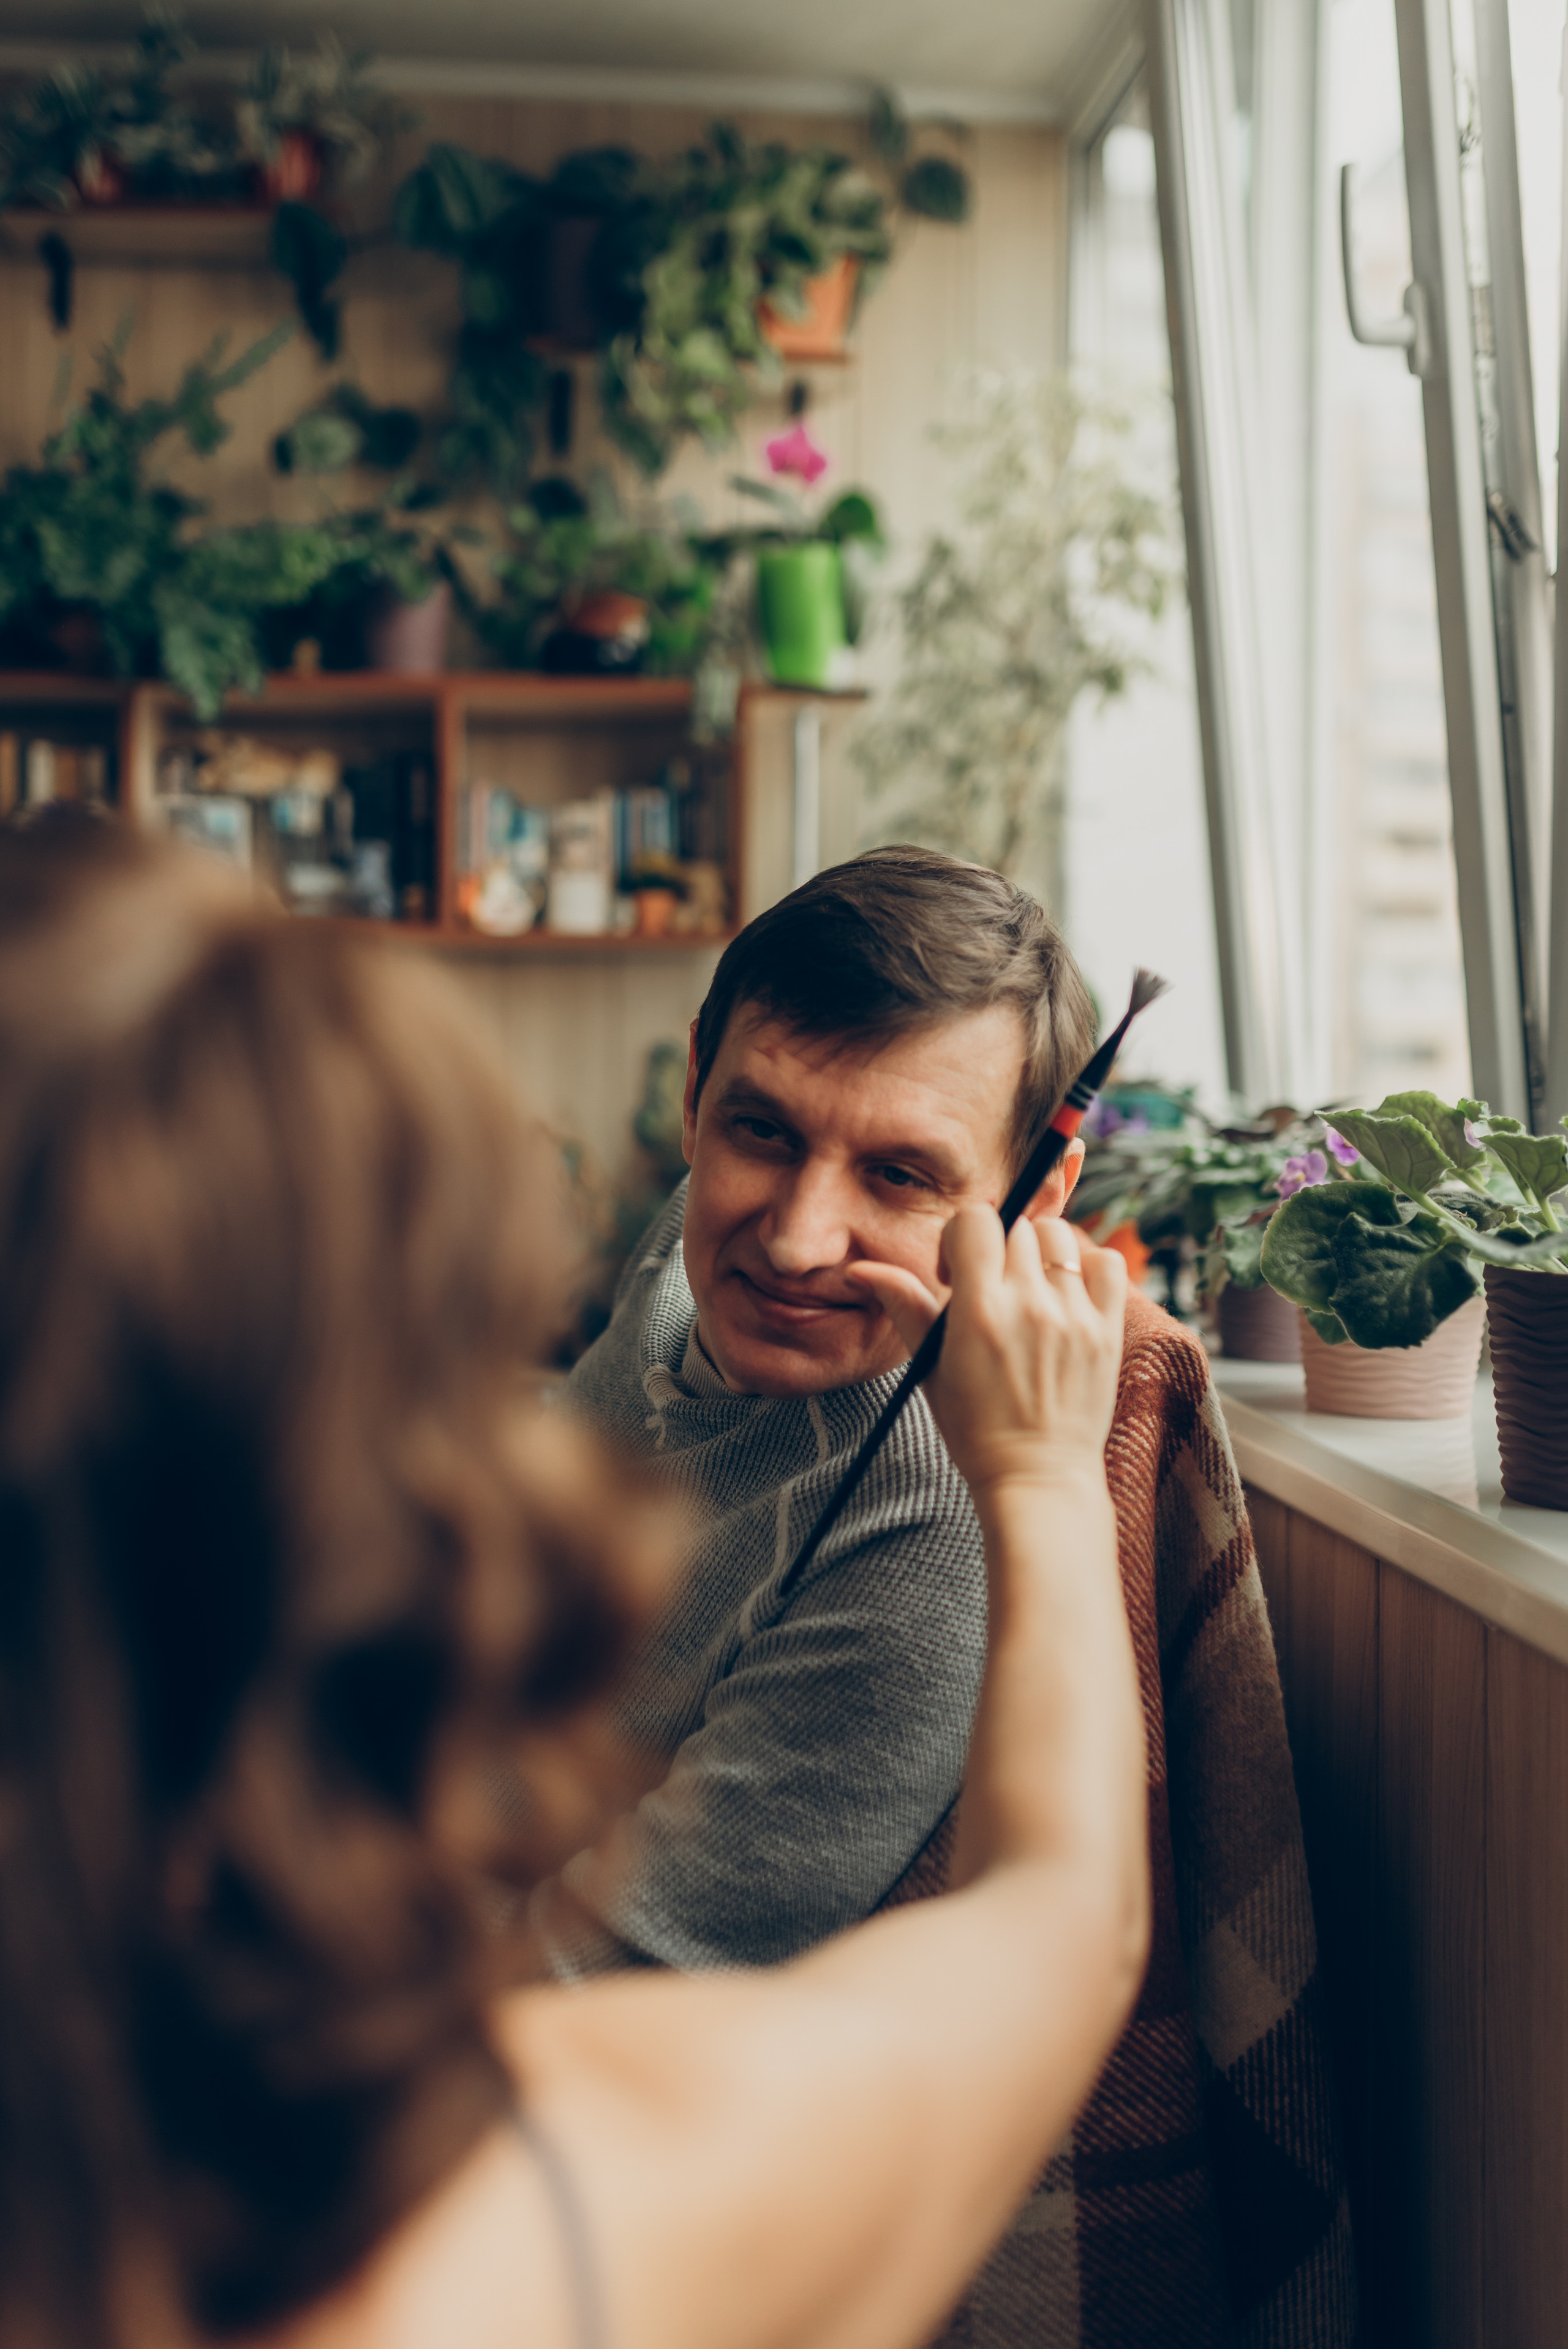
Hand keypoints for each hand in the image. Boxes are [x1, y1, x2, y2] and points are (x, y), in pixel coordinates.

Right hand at [845, 1211, 1127, 1500]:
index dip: (959, 1236)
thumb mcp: (930, 1367)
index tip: (957, 1273)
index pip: (975, 1221)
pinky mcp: (1107, 1330)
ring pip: (1060, 1235)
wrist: (1036, 1476)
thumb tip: (861, 1269)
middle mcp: (1030, 1306)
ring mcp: (1074, 1316)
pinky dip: (1088, 1265)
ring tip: (1029, 1287)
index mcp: (979, 1312)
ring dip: (1039, 1251)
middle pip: (1015, 1226)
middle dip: (995, 1246)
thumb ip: (904, 1306)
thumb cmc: (976, 1428)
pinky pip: (1108, 1262)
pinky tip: (1068, 1292)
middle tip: (988, 1286)